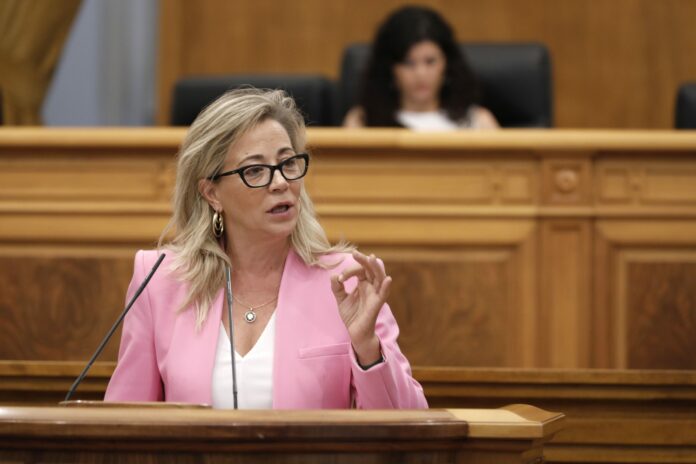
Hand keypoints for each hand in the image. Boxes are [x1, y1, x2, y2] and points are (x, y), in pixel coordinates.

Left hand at [330, 250, 391, 365]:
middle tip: (354, 253)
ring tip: (372, 258)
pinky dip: (386, 287)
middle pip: (371, 269)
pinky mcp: (376, 305)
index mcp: (363, 284)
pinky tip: (388, 279)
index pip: (359, 270)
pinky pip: (384, 294)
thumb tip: (334, 275)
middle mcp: (371, 287)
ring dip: (377, 268)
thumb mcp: (341, 299)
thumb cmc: (352, 315)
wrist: (355, 333)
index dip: (349, 271)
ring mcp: (375, 295)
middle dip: (364, 261)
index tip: (340, 279)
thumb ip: (337, 287)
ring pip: (380, 278)